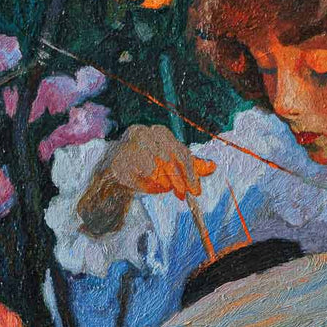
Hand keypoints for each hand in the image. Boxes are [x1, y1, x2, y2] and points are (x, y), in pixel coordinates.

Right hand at [76, 124, 215, 235]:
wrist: (113, 174)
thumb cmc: (144, 166)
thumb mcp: (170, 166)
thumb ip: (189, 166)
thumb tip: (213, 166)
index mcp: (159, 132)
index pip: (181, 152)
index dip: (191, 173)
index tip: (196, 191)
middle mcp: (143, 132)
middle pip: (168, 157)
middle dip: (178, 179)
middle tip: (182, 194)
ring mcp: (127, 144)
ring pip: (152, 166)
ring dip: (161, 181)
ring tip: (163, 188)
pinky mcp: (115, 160)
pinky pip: (134, 175)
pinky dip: (144, 183)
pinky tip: (148, 186)